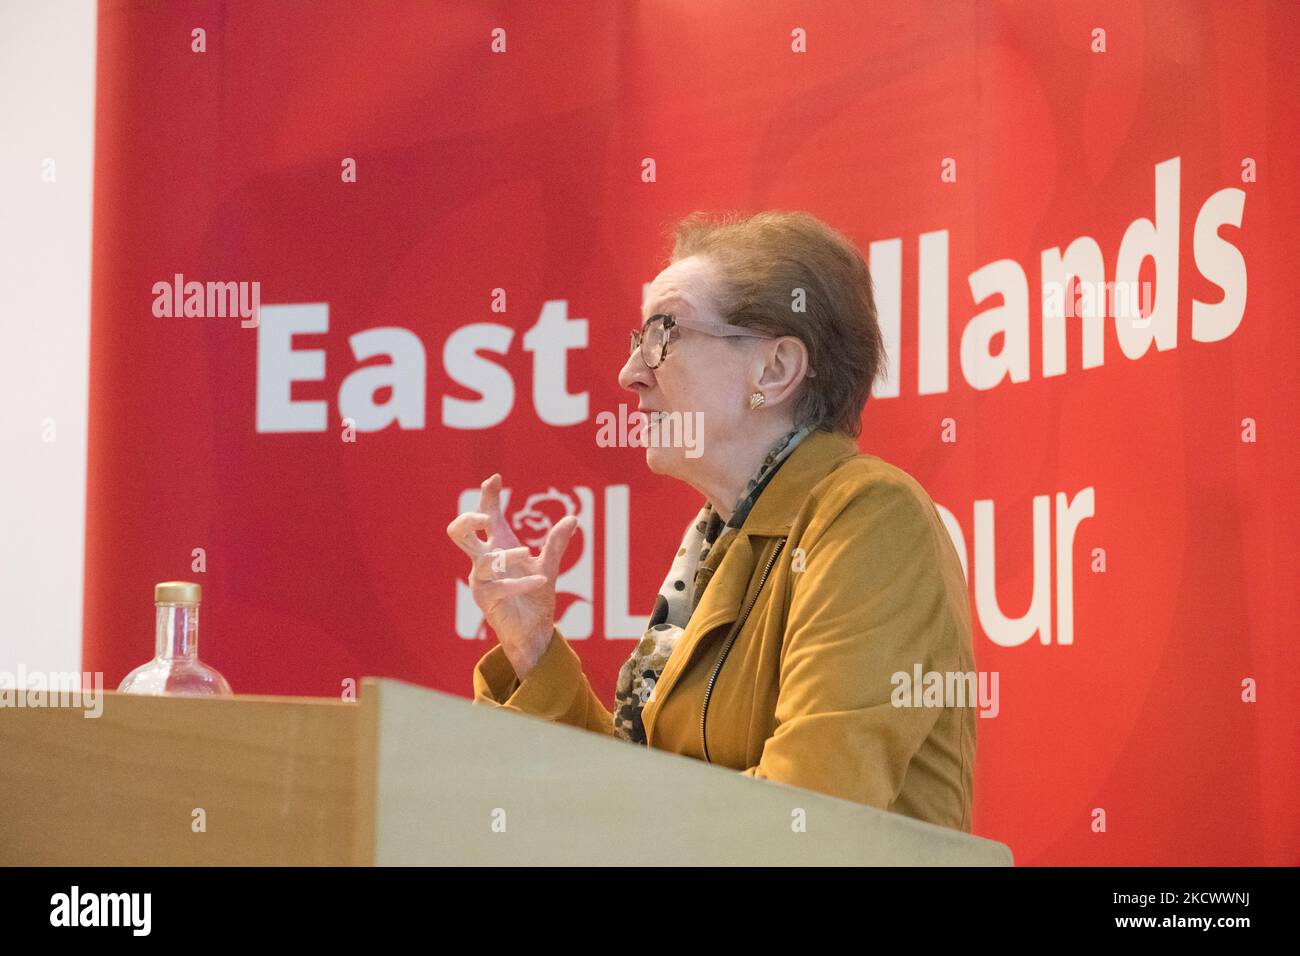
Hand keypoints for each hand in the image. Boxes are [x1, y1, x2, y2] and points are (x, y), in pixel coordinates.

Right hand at [446, 473, 578, 680]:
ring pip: (481, 560)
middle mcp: (484, 561)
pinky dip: (521, 582)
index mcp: (497, 547)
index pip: (487, 516)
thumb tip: (573, 517)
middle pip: (460, 533)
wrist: (534, 631)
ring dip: (506, 556)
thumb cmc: (535, 597)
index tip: (495, 478)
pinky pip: (499, 587)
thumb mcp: (548, 566)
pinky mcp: (486, 599)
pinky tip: (540, 579)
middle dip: (468, 520)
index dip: (488, 497)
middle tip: (485, 516)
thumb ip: (556, 543)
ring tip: (528, 553)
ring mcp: (481, 580)